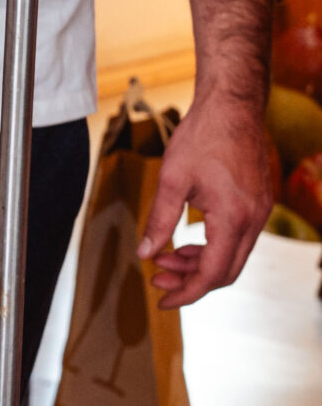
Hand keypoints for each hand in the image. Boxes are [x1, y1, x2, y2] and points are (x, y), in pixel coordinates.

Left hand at [136, 92, 274, 307]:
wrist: (233, 105)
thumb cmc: (203, 136)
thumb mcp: (171, 179)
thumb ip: (159, 220)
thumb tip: (146, 254)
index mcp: (233, 217)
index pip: (212, 273)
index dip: (186, 292)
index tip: (162, 300)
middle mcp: (254, 219)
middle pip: (226, 271)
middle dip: (190, 282)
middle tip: (157, 280)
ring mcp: (260, 211)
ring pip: (232, 256)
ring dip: (199, 263)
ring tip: (165, 259)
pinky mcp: (258, 203)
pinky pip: (237, 239)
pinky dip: (212, 246)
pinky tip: (186, 241)